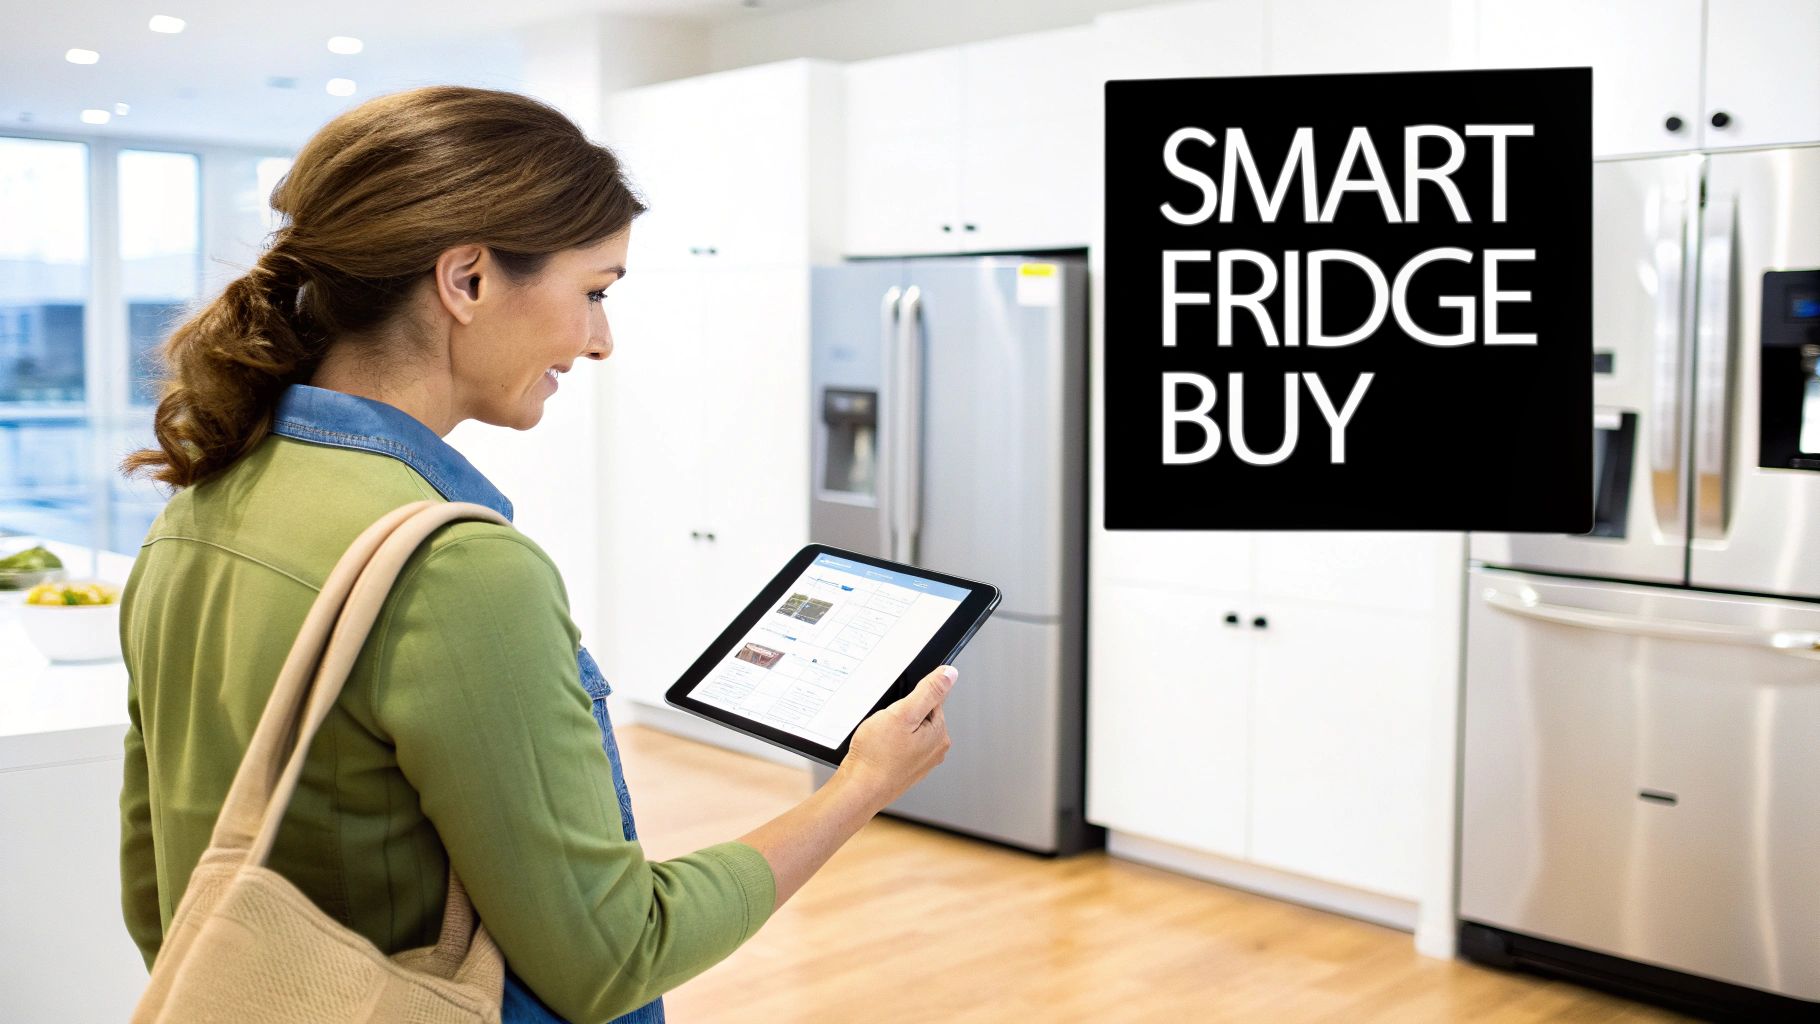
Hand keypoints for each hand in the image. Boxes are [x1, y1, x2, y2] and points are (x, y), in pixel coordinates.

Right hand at [837, 665, 956, 810]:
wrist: (859, 788)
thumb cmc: (877, 756)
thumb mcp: (903, 714)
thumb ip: (929, 691)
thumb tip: (950, 674)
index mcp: (939, 735)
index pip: (932, 700)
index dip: (909, 699)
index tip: (896, 709)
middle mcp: (935, 750)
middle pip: (919, 714)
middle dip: (900, 714)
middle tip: (884, 725)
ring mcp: (920, 761)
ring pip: (907, 730)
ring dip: (892, 729)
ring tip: (880, 739)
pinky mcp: (905, 768)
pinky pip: (898, 745)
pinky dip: (887, 744)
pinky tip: (878, 750)